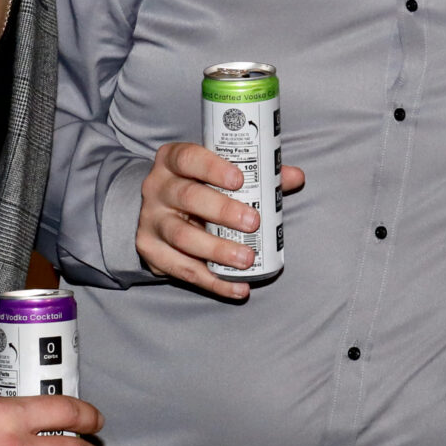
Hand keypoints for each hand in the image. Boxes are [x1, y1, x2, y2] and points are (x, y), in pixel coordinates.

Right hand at [136, 140, 306, 298]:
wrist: (160, 213)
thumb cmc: (200, 188)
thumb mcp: (219, 175)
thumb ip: (258, 175)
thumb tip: (294, 177)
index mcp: (172, 161)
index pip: (188, 157)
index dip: (212, 168)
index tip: (239, 180)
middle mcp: (157, 189)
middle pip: (187, 197)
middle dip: (222, 210)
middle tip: (252, 221)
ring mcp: (151, 221)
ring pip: (182, 236)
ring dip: (217, 250)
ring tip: (247, 258)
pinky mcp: (151, 252)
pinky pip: (182, 270)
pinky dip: (213, 281)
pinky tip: (238, 288)